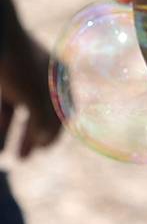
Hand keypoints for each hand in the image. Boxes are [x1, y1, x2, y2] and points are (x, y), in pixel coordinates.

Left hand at [0, 29, 60, 157]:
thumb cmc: (18, 65)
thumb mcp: (35, 98)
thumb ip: (43, 122)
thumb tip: (45, 141)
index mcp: (59, 79)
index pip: (63, 111)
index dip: (54, 133)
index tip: (43, 149)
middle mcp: (43, 77)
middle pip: (39, 113)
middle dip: (28, 137)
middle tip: (22, 158)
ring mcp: (20, 76)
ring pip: (18, 110)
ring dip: (11, 132)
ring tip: (3, 153)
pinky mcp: (3, 78)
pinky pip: (4, 103)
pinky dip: (1, 120)